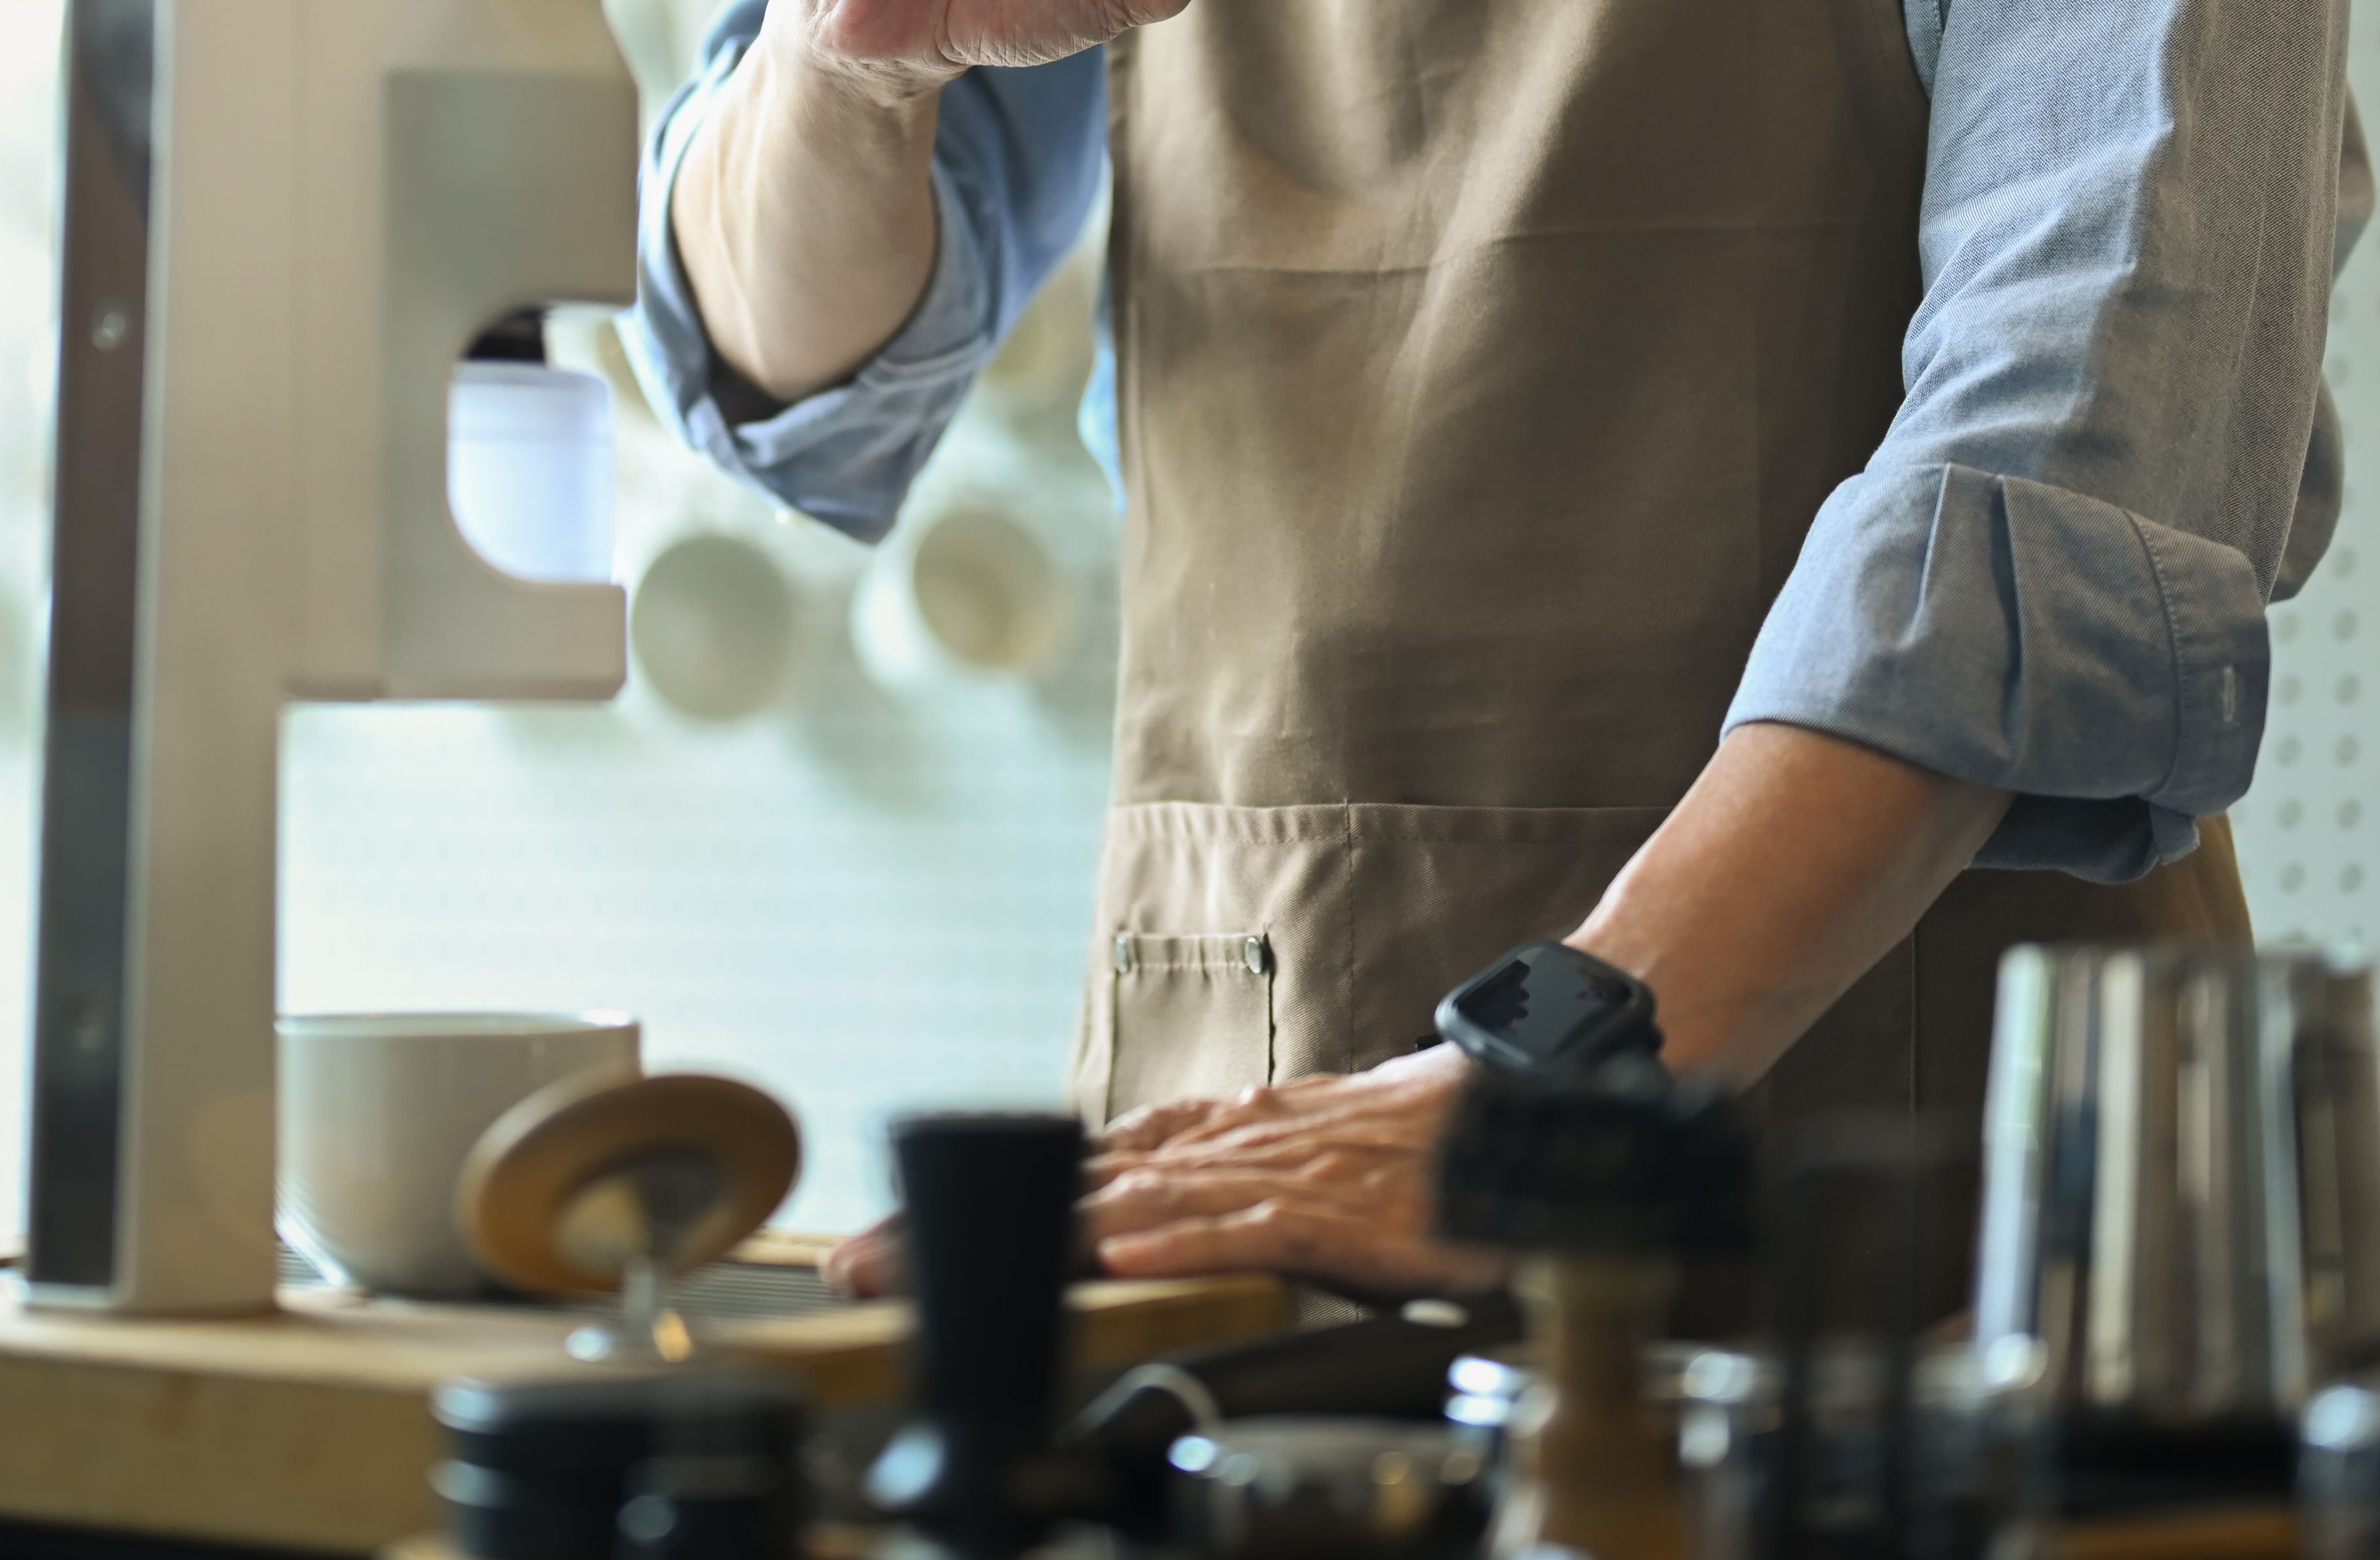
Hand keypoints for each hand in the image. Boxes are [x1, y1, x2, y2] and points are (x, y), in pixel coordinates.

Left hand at [817, 1047, 1498, 1303]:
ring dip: (1027, 1236)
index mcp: (1212, 1138)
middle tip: (857, 1262)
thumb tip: (1131, 1232)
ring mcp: (1279, 1174)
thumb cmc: (1410, 1150)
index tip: (874, 1239)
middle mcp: (1227, 1145)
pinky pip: (1253, 1229)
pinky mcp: (1341, 1214)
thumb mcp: (1291, 1168)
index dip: (963, 1201)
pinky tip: (1123, 1257)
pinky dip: (1185, 1241)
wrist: (1521, 1114)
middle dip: (954, 1226)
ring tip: (939, 1264)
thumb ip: (1213, 1196)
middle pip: (1066, 1184)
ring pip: (1132, 1204)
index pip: (1063, 1169)